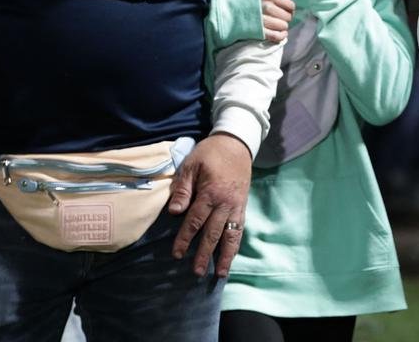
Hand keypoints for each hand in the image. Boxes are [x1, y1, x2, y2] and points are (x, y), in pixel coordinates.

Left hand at [167, 132, 251, 276]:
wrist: (237, 144)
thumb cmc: (210, 153)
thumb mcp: (192, 164)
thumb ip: (183, 189)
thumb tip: (174, 212)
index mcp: (211, 193)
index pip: (195, 221)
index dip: (185, 238)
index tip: (176, 254)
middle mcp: (225, 204)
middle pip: (213, 233)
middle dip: (204, 254)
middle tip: (196, 272)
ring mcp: (237, 206)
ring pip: (230, 236)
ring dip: (225, 256)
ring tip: (220, 273)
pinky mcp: (243, 207)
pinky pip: (239, 229)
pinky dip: (235, 245)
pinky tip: (231, 255)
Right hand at [259, 0, 294, 41]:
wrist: (226, 9)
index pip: (290, 5)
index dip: (290, 9)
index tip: (286, 10)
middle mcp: (266, 6)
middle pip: (287, 16)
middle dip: (285, 18)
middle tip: (279, 17)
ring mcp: (262, 19)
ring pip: (283, 26)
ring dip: (282, 27)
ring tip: (277, 24)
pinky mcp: (257, 31)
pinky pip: (276, 36)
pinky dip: (281, 36)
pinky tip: (282, 34)